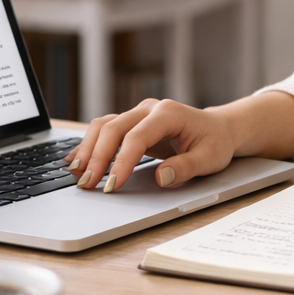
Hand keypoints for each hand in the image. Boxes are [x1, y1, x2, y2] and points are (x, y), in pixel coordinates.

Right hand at [63, 91, 293, 193]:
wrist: (218, 129)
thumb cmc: (215, 143)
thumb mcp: (209, 158)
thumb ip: (185, 167)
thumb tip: (160, 177)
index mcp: (168, 113)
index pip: (136, 137)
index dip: (121, 161)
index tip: (112, 185)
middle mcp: (148, 109)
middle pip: (113, 128)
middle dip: (97, 157)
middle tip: (88, 185)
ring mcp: (138, 114)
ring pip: (103, 126)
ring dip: (88, 150)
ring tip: (77, 175)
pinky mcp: (131, 123)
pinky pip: (105, 129)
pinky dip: (88, 144)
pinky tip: (75, 161)